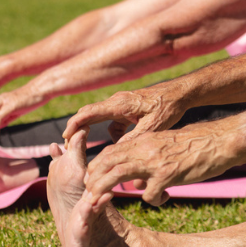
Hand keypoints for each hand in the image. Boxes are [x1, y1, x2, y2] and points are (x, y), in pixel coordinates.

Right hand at [62, 87, 187, 143]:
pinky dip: (114, 131)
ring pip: (102, 118)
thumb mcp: (152, 127)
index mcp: (120, 104)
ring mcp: (122, 104)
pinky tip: (122, 142)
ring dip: (96, 131)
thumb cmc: (168, 108)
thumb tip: (116, 153)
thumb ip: (133, 139)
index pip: (89, 112)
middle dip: (78, 128)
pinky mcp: (128, 108)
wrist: (180, 94)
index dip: (74, 124)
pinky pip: (114, 120)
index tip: (65, 137)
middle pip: (90, 113)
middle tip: (69, 145)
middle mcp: (118, 102)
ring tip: (95, 148)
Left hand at [83, 127, 231, 205]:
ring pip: (119, 175)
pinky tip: (164, 198)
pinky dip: (153, 200)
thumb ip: (147, 154)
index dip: (97, 166)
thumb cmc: (195, 144)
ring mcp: (155, 162)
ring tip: (100, 201)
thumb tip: (135, 175)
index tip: (91, 179)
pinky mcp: (168, 175)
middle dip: (94, 180)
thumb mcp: (165, 143)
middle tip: (89, 195)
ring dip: (105, 190)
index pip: (111, 151)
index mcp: (144, 140)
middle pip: (109, 163)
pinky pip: (150, 194)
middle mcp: (145, 149)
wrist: (219, 141)